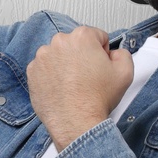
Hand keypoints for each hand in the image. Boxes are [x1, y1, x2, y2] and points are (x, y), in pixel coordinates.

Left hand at [26, 26, 134, 149]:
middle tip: (88, 77)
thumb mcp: (125, 72)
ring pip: (59, 55)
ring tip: (74, 85)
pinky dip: (52, 76)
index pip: (96, 36)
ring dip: (66, 65)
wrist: (75, 122)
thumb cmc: (96, 99)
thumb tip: (114, 53)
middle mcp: (59, 42)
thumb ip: (122, 54)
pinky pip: (45, 68)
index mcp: (82, 37)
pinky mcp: (32, 72)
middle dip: (82, 56)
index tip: (101, 66)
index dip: (102, 52)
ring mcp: (42, 57)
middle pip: (75, 44)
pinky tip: (62, 89)